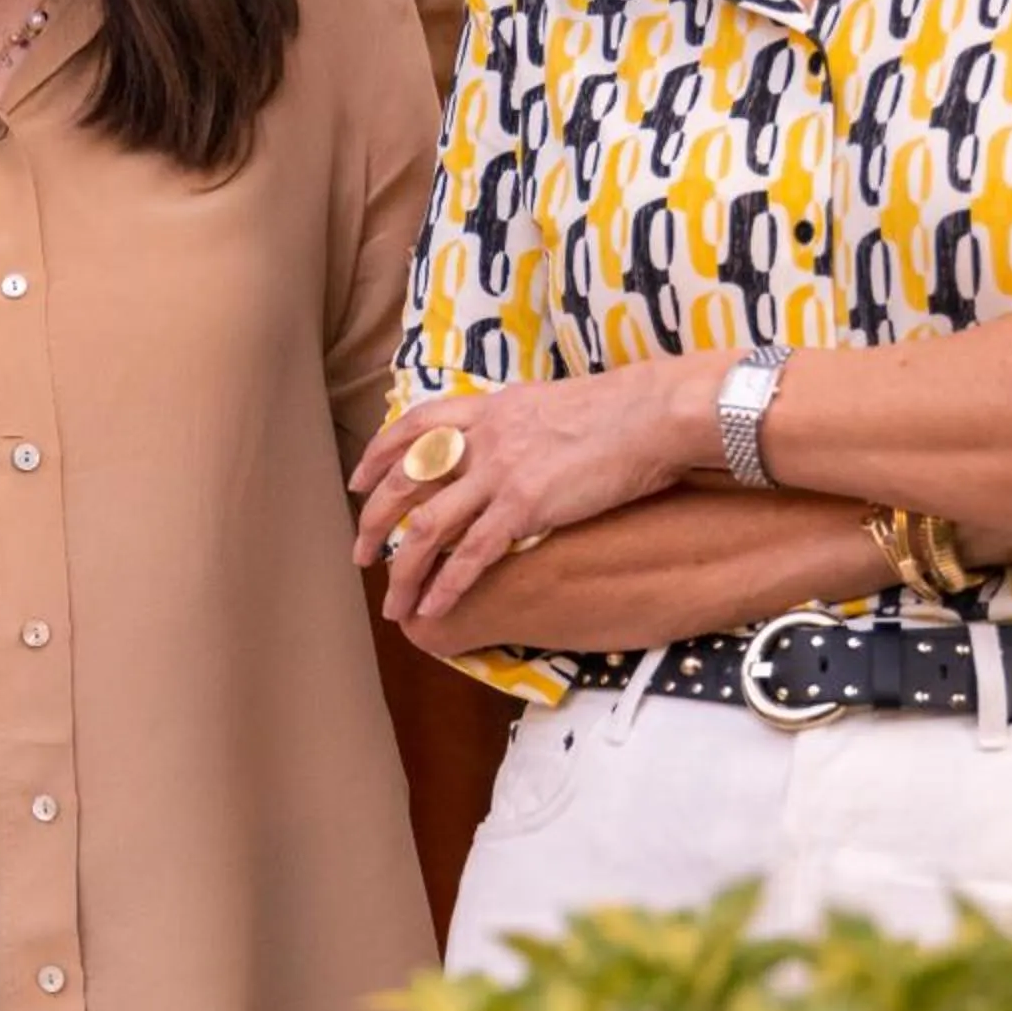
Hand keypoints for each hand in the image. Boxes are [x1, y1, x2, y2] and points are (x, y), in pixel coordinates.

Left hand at [352, 360, 713, 626]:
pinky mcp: (525, 507)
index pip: (414, 427)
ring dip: (403, 570)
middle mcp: (483, 439)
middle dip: (374, 523)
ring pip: (429, 527)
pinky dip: (447, 584)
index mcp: (488, 409)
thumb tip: (506, 440)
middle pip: (406, 482)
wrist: (653, 413)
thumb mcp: (549, 403)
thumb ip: (515, 423)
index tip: (358, 482)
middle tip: (359, 555)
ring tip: (391, 603)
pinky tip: (432, 607)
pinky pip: (472, 554)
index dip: (379, 455)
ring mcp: (500, 473)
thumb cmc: (618, 410)